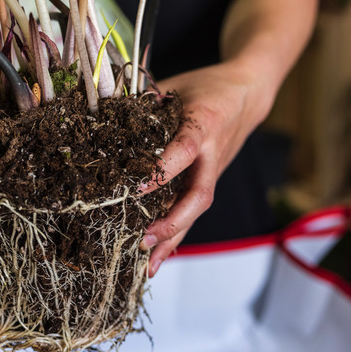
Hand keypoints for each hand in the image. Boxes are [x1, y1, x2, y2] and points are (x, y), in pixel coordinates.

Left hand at [138, 61, 272, 276]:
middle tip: (142, 239)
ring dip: (172, 238)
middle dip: (171, 220)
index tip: (136, 188)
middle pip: (199, 195)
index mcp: (203, 124)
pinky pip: (192, 209)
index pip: (184, 151)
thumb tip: (103, 117)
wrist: (248, 94)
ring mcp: (213, 171)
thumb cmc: (206, 86)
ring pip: (196, 210)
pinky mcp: (208, 180)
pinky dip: (176, 233)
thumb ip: (144, 103)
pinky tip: (157, 254)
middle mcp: (212, 154)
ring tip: (147, 265)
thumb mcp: (175, 86)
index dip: (161, 171)